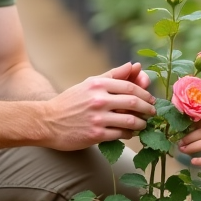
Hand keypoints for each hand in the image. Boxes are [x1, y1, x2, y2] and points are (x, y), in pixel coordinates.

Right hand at [42, 64, 156, 149]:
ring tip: (144, 124)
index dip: (144, 93)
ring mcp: (97, 118)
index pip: (129, 86)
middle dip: (148, 108)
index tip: (150, 99)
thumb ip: (112, 75)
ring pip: (130, 120)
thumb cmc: (70, 102)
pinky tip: (131, 133)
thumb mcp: (89, 84)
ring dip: (142, 123)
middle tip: (152, 112)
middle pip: (133, 102)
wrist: (47, 121)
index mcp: (98, 84)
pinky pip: (121, 134)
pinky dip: (130, 134)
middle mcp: (98, 99)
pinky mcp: (95, 135)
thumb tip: (134, 65)